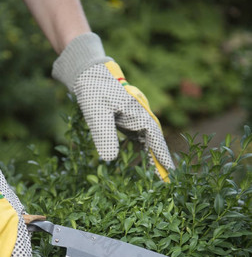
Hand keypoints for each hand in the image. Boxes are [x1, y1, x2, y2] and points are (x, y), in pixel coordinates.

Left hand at [52, 32, 174, 181]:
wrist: (87, 74)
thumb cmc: (92, 90)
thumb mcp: (96, 112)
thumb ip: (103, 134)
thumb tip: (110, 159)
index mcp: (138, 113)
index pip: (154, 137)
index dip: (162, 155)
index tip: (170, 171)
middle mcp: (139, 117)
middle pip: (154, 142)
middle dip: (160, 160)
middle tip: (167, 181)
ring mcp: (133, 119)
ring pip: (146, 142)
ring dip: (150, 158)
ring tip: (156, 177)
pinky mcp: (125, 121)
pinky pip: (136, 139)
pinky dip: (139, 151)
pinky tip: (138, 163)